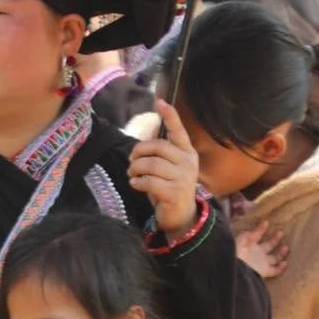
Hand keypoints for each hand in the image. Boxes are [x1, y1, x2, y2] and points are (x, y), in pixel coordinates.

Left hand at [128, 99, 199, 236]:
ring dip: (136, 168)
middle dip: (139, 152)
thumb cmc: (170, 187)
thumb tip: (151, 130)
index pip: (178, 131)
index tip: (160, 102)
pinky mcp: (174, 193)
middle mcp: (188, 163)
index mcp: (187, 152)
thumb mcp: (168, 166)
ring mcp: (183, 178)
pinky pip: (150, 182)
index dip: (170, 116)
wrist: (181, 216)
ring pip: (152, 165)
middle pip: (158, 147)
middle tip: (131, 160)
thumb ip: (161, 150)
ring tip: (131, 173)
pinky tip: (135, 184)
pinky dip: (138, 182)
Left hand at [236, 221, 288, 278]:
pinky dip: (281, 268)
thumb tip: (253, 232)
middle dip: (276, 239)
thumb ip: (246, 236)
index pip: (257, 235)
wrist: (232, 270)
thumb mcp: (238, 242)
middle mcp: (257, 254)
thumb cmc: (233, 255)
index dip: (261, 229)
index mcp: (250, 245)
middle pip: (269, 245)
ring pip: (275, 258)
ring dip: (282, 253)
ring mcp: (262, 263)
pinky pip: (275, 271)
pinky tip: (285, 263)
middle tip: (281, 232)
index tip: (266, 222)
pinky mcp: (264, 271)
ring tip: (286, 247)